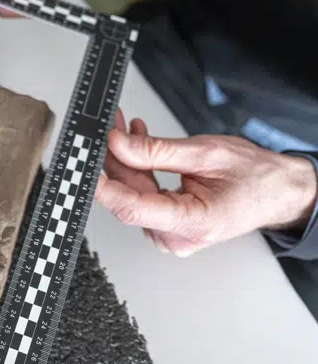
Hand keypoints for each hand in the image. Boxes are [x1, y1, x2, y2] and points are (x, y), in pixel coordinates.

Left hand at [94, 109, 317, 256]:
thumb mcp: (206, 153)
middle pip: (131, 197)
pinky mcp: (168, 226)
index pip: (132, 208)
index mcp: (192, 223)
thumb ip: (157, 152)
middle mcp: (178, 237)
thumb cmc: (255, 176)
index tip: (86, 167)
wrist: (278, 191)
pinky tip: (138, 146)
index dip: (104, 187)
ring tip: (128, 128)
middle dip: (117, 159)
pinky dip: (140, 171)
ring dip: (128, 160)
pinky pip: (144, 197)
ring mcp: (172, 235)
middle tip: (110, 127)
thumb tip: (119, 145)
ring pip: (134, 194)